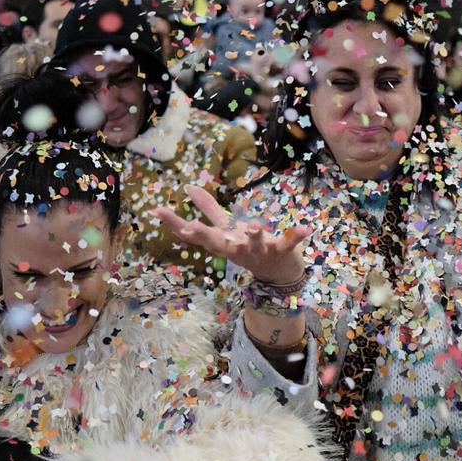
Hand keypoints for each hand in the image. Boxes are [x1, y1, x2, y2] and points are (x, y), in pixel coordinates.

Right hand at [153, 185, 310, 284]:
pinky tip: (304, 228)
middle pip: (218, 243)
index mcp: (222, 241)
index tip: (158, 210)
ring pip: (253, 244)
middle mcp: (236, 248)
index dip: (175, 223)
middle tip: (190, 227)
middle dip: (205, 236)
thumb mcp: (226, 228)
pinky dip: (295, 236)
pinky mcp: (281, 250)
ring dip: (253, 236)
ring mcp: (258, 251)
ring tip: (254, 226)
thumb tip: (187, 187)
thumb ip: (208, 208)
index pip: (194, 233)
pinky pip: (288, 243)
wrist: (277, 273)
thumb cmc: (248, 247)